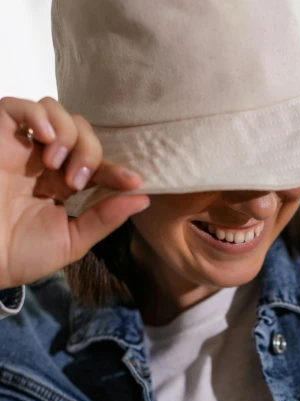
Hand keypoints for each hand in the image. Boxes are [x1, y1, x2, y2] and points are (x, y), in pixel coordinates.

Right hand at [0, 96, 150, 288]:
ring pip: (54, 111)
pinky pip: (16, 106)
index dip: (116, 169)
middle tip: (76, 181)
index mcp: (62, 185)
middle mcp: (43, 161)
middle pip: (80, 130)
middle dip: (89, 151)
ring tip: (54, 165)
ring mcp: (20, 147)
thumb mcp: (71, 241)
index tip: (131, 181)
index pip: (97, 164)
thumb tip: (143, 199)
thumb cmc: (22, 254)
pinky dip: (37, 114)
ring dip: (66, 134)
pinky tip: (45, 136)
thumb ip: (104, 219)